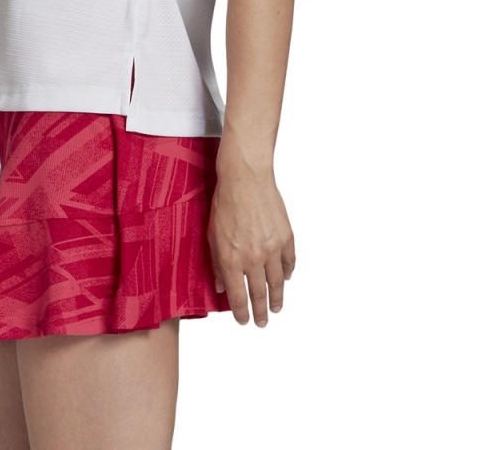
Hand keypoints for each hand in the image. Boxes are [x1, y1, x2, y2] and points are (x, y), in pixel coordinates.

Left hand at [207, 159, 295, 327]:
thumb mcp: (212, 235)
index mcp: (232, 260)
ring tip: (276, 308)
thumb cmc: (225, 203)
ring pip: (277, 283)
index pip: (238, 296)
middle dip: (260, 312)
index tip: (243, 320)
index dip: (241, 312)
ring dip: (276, 299)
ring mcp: (272, 249)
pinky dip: (287, 273)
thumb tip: (220, 285)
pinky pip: (289, 263)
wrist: (246, 178)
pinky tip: (285, 279)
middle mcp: (254, 259)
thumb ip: (217, 263)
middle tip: (261, 322)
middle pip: (259, 294)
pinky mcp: (286, 238)